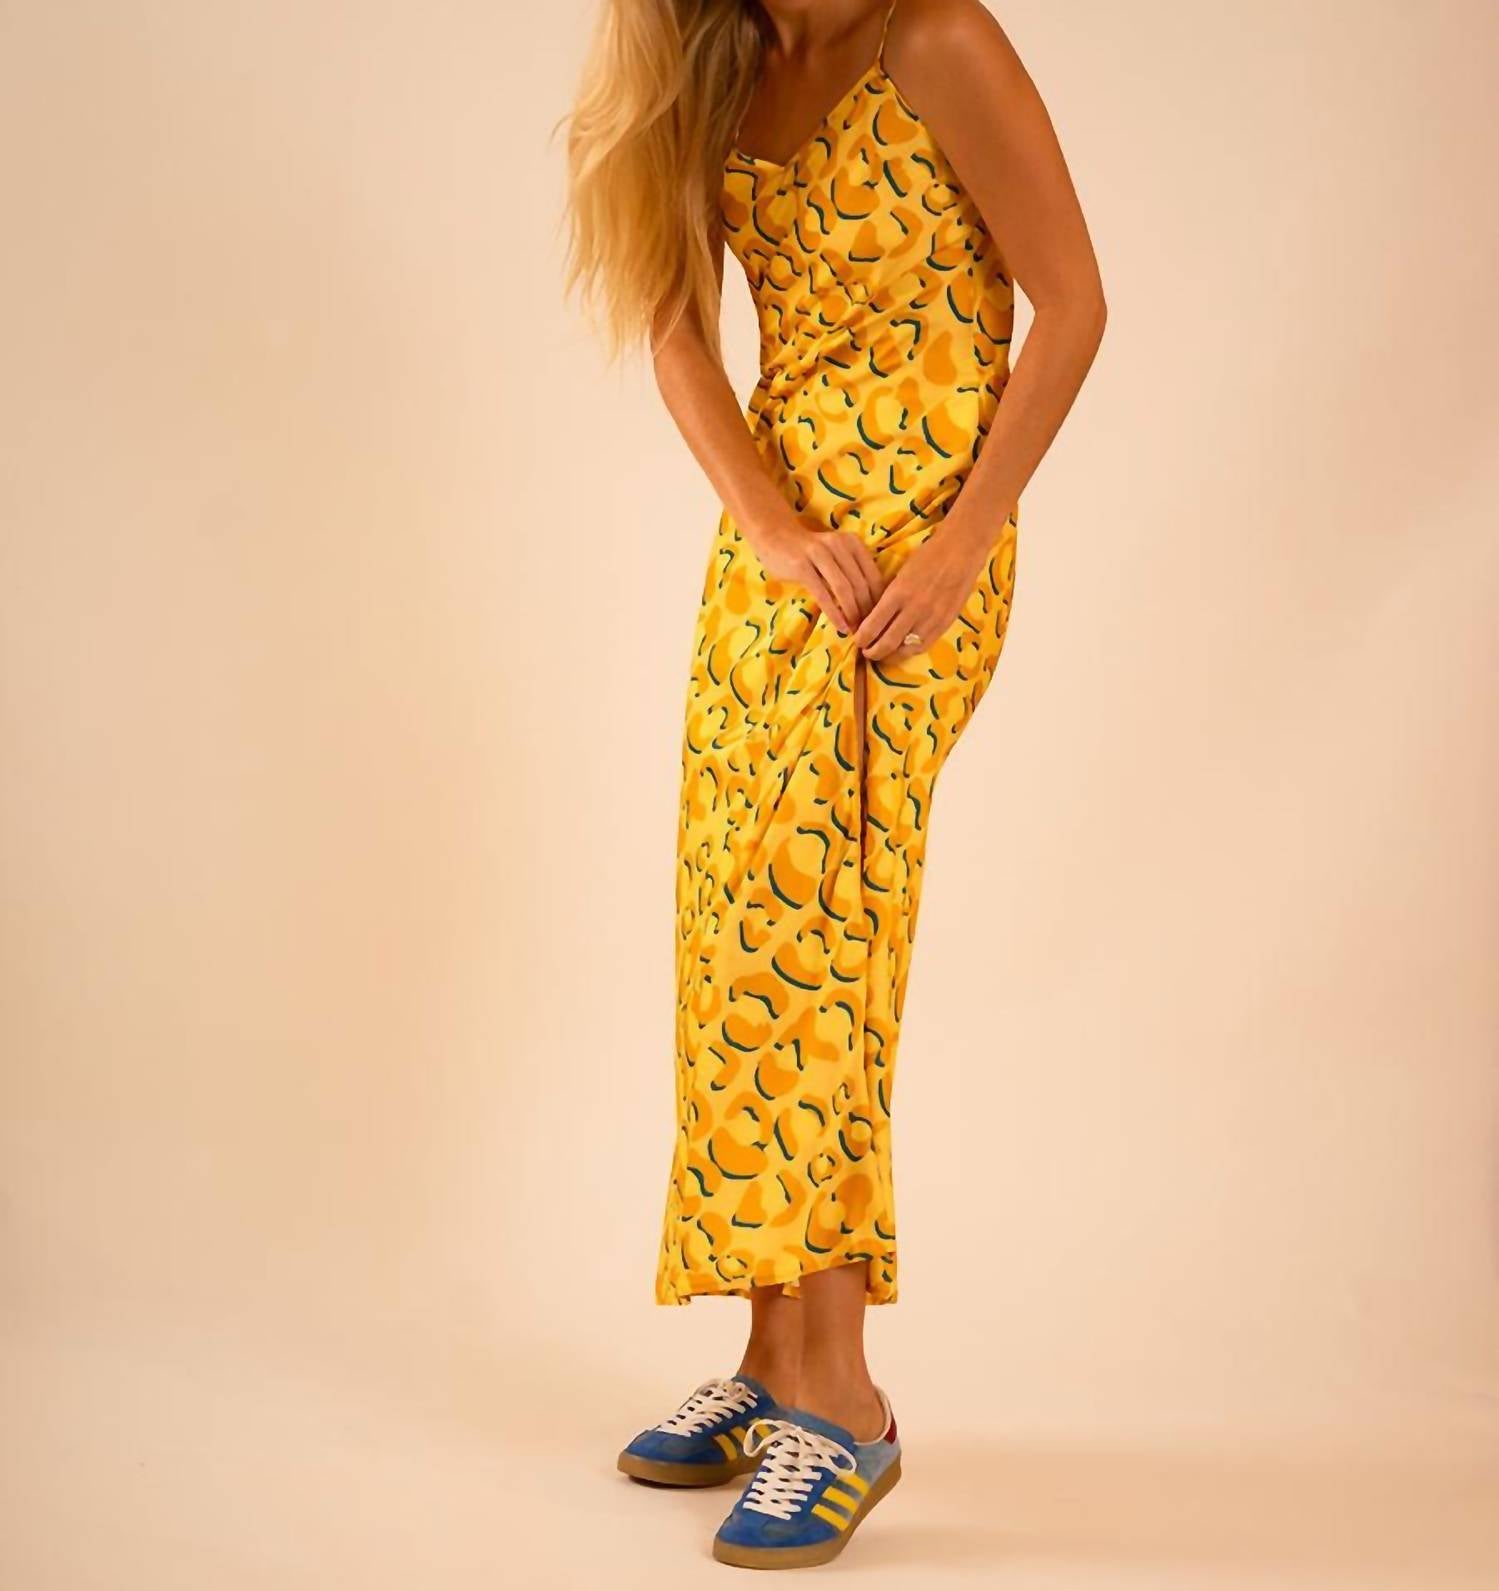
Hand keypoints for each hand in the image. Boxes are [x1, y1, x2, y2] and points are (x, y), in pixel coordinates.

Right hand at [751, 515, 885, 633]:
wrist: (775, 537)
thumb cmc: (809, 551)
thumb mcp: (836, 553)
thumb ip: (852, 570)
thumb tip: (871, 603)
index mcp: (852, 543)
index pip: (873, 575)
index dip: (878, 600)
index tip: (879, 619)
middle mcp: (839, 545)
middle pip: (860, 584)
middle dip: (866, 610)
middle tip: (869, 630)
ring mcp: (820, 554)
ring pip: (843, 589)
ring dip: (852, 613)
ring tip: (856, 631)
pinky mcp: (802, 567)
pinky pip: (822, 594)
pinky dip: (834, 613)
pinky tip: (840, 626)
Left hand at [853, 519, 992, 660]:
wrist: (962, 550)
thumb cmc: (928, 556)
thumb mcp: (901, 574)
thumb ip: (889, 597)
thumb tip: (874, 617)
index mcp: (898, 593)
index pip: (872, 626)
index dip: (862, 639)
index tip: (858, 640)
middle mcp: (914, 609)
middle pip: (887, 643)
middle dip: (873, 652)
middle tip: (866, 653)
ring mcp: (931, 619)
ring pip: (905, 649)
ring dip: (890, 656)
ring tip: (883, 655)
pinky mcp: (945, 623)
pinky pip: (924, 646)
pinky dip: (910, 651)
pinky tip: (903, 649)